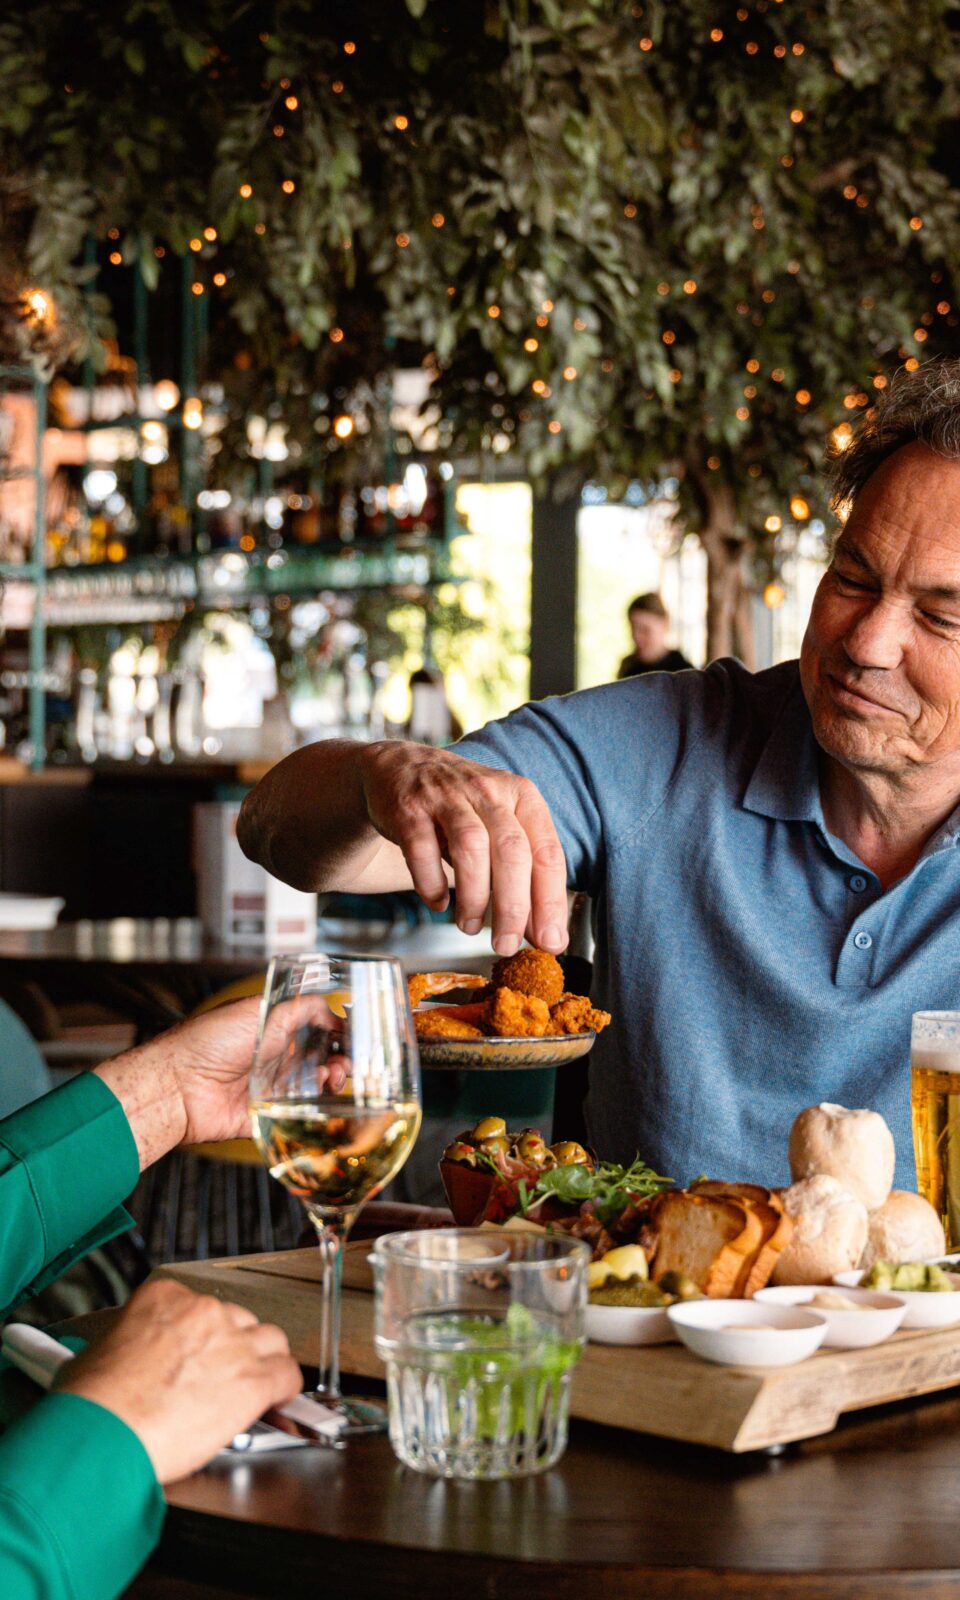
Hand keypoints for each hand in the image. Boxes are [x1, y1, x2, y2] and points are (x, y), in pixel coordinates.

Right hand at [56, 1278, 300, 1483]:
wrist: (105, 1434)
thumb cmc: (93, 1404)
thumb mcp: (98, 1352)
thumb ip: (130, 1344)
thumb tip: (129, 1358)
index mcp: (165, 1298)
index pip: (200, 1307)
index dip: (202, 1336)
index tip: (198, 1354)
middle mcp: (204, 1312)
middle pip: (239, 1321)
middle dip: (233, 1347)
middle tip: (220, 1375)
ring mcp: (233, 1343)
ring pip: (270, 1342)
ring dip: (262, 1363)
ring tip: (249, 1386)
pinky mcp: (252, 1381)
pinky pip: (288, 1376)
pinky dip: (285, 1390)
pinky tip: (277, 1401)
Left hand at [96, 994, 345, 1165]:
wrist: (178, 1085)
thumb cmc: (208, 1041)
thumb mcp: (259, 1010)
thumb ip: (299, 1008)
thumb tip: (330, 1009)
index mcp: (272, 1031)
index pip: (316, 1032)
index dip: (338, 1036)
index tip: (355, 1039)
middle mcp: (273, 1060)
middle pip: (321, 1063)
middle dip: (341, 1062)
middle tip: (347, 1063)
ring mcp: (270, 1090)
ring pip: (314, 1091)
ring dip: (331, 1084)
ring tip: (333, 1078)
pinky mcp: (265, 1118)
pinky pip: (296, 1119)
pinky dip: (314, 1113)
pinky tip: (321, 1101)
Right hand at [359, 742, 567, 955]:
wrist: (402, 767)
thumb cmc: (461, 808)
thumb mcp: (499, 829)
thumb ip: (522, 876)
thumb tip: (543, 933)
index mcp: (522, 797)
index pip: (547, 853)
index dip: (551, 902)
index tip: (550, 941)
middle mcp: (489, 792)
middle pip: (512, 853)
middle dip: (512, 908)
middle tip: (506, 945)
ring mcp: (447, 797)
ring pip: (471, 848)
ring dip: (474, 897)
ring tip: (469, 926)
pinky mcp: (409, 808)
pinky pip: (422, 850)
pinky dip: (431, 883)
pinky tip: (437, 902)